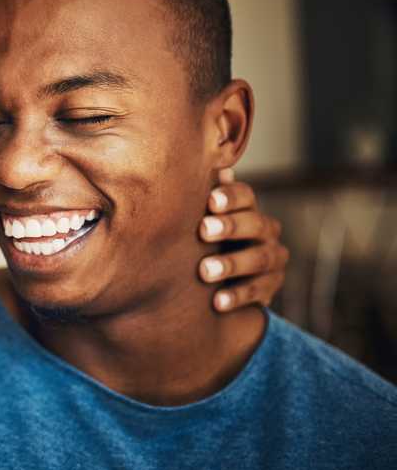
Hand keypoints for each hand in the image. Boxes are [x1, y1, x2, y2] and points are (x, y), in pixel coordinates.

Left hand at [197, 168, 288, 312]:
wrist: (218, 276)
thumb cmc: (201, 238)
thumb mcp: (199, 218)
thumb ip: (198, 196)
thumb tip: (200, 167)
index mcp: (246, 208)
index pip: (246, 196)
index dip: (231, 197)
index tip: (210, 202)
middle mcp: (265, 230)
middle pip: (256, 224)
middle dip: (231, 226)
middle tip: (204, 231)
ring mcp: (272, 258)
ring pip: (261, 258)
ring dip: (232, 263)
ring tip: (206, 271)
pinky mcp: (271, 286)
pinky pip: (260, 290)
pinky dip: (239, 295)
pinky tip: (218, 302)